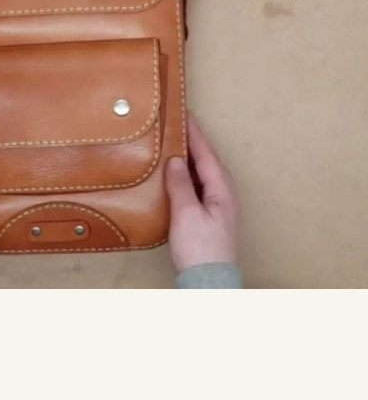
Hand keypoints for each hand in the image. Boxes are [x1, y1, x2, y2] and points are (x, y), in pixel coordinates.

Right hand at [165, 115, 237, 272]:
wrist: (209, 284)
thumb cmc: (200, 249)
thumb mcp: (186, 213)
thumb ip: (180, 184)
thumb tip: (176, 160)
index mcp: (221, 190)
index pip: (206, 154)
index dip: (195, 134)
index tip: (185, 115)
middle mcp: (224, 196)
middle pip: (208, 162)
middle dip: (195, 142)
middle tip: (179, 125)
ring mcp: (218, 208)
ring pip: (204, 174)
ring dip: (192, 158)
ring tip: (176, 144)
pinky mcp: (210, 219)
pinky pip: (199, 187)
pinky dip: (188, 175)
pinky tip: (177, 176)